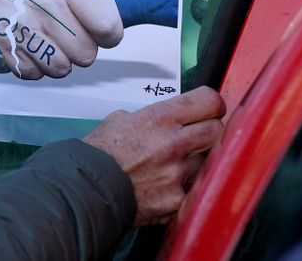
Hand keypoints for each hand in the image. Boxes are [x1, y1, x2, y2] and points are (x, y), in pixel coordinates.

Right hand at [0, 0, 121, 78]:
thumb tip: (102, 3)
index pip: (108, 22)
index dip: (109, 30)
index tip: (101, 26)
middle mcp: (43, 4)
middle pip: (87, 53)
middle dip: (81, 46)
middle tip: (67, 30)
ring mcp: (19, 28)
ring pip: (60, 69)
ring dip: (56, 59)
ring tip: (43, 37)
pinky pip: (29, 73)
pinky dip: (29, 65)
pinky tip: (22, 43)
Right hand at [84, 86, 224, 225]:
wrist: (84, 189)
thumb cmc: (99, 154)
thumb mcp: (121, 119)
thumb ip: (152, 117)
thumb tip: (169, 119)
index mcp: (160, 119)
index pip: (209, 101)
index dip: (212, 104)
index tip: (209, 109)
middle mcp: (173, 144)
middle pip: (217, 130)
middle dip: (209, 131)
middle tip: (197, 136)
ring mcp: (176, 175)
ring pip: (206, 162)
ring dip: (194, 163)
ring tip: (171, 166)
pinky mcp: (176, 200)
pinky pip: (192, 190)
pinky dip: (182, 189)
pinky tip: (164, 187)